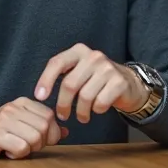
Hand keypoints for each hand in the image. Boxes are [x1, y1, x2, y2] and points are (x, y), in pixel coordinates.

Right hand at [0, 97, 67, 158]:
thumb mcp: (21, 123)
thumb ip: (42, 126)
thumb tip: (65, 132)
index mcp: (22, 102)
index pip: (49, 116)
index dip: (51, 132)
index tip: (41, 140)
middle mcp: (13, 108)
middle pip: (43, 128)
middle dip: (40, 142)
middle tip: (27, 146)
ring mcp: (4, 120)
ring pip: (34, 138)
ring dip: (29, 149)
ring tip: (17, 147)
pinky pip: (21, 148)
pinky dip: (18, 154)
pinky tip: (8, 151)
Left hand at [34, 43, 148, 122]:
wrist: (128, 83)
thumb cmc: (96, 80)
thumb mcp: (78, 71)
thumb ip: (63, 75)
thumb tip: (41, 94)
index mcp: (79, 51)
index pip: (57, 63)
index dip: (46, 80)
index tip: (39, 97)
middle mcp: (93, 56)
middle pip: (69, 84)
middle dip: (63, 104)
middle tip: (63, 115)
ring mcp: (108, 68)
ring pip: (85, 97)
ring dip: (81, 112)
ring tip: (82, 116)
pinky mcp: (119, 82)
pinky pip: (100, 103)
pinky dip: (96, 110)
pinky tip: (98, 108)